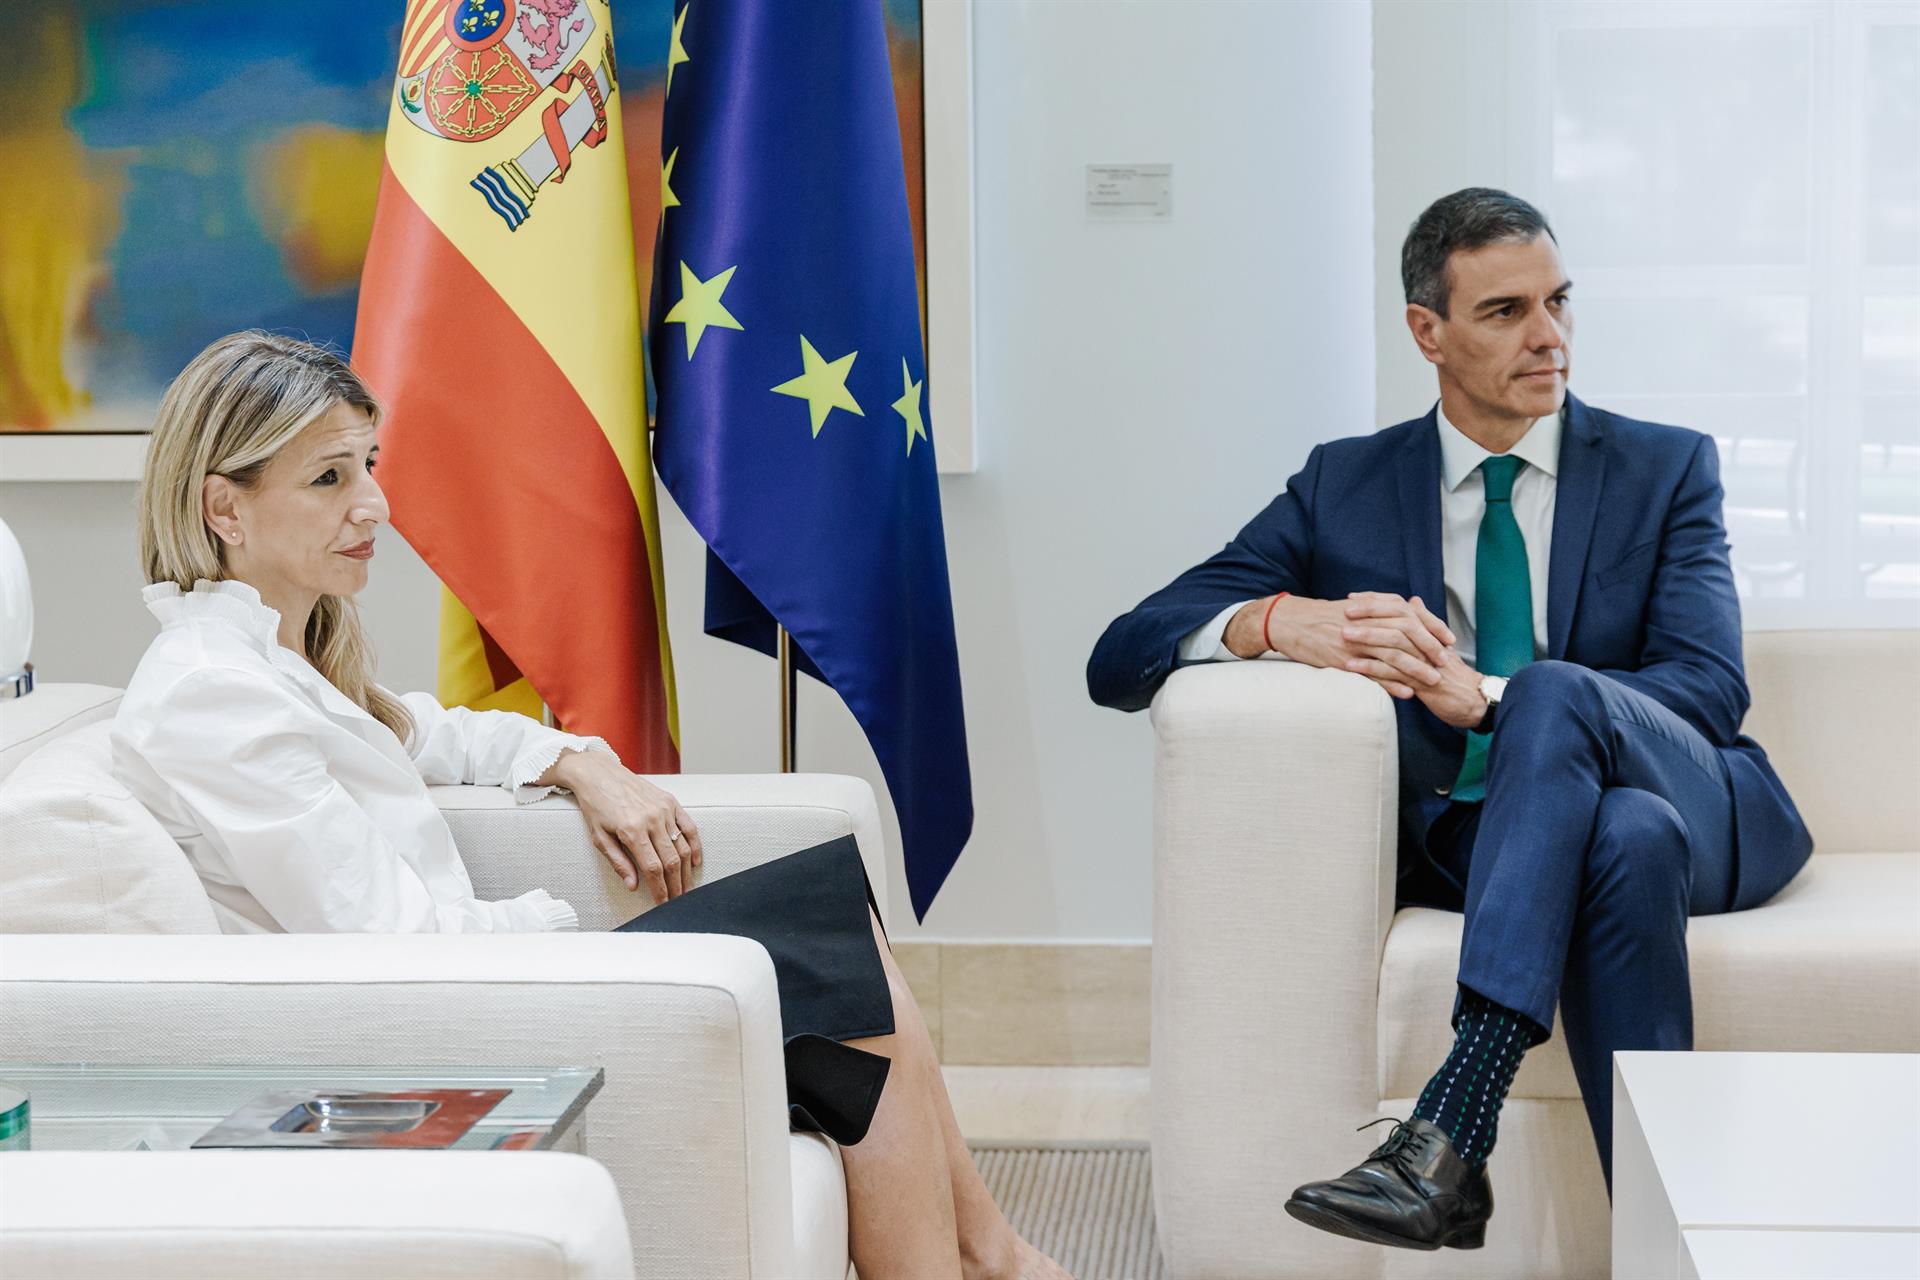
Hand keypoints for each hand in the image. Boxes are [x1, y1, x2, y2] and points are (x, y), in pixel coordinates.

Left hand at [547, 749, 702, 902]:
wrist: (599, 773)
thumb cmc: (595, 806)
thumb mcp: (598, 837)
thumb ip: (618, 862)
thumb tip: (633, 886)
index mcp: (631, 830)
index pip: (653, 868)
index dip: (660, 889)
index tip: (663, 903)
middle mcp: (651, 819)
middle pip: (671, 860)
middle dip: (676, 885)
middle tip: (678, 900)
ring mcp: (664, 809)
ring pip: (683, 846)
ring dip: (686, 871)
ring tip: (686, 887)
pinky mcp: (670, 801)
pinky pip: (689, 826)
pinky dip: (695, 845)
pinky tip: (695, 861)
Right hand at [1234, 592, 1451, 693]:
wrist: (1289, 623)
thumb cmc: (1321, 617)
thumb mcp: (1352, 608)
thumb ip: (1378, 609)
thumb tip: (1405, 610)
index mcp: (1371, 608)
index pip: (1410, 615)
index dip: (1432, 627)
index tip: (1449, 639)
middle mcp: (1366, 622)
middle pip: (1407, 634)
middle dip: (1430, 649)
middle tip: (1446, 662)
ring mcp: (1354, 642)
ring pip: (1393, 655)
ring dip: (1416, 669)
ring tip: (1433, 681)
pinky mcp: (1343, 660)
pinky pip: (1372, 674)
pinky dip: (1391, 684)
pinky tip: (1407, 693)